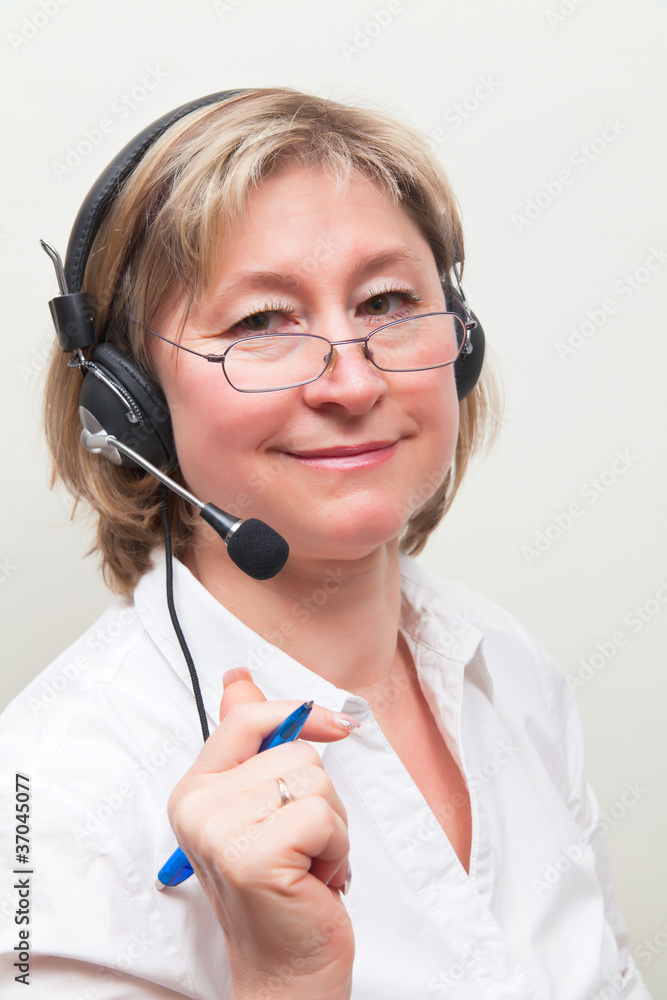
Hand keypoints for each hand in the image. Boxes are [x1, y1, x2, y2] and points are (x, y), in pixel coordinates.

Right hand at [167, 669, 355, 999]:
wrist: (288, 970)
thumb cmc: (283, 889)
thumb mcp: (262, 808)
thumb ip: (250, 742)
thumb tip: (238, 677)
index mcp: (195, 789)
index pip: (245, 717)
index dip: (298, 713)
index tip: (336, 726)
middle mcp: (197, 806)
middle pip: (295, 751)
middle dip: (319, 798)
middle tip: (302, 846)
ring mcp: (219, 830)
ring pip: (313, 780)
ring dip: (330, 826)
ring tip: (307, 863)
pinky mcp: (252, 855)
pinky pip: (322, 815)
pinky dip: (335, 848)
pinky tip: (313, 879)